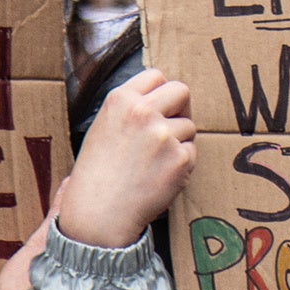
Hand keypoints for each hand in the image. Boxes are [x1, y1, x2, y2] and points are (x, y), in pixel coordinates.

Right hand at [56, 69, 195, 248]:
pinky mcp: (179, 159)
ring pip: (189, 126)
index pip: (156, 76)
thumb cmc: (99, 174)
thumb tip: (163, 97)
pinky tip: (159, 177)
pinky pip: (192, 153)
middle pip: (181, 91)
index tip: (161, 107)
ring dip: (179, 142)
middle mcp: (142, 112)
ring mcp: (163, 135)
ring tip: (154, 163)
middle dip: (180, 108)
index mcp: (120, 100)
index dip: (161, 92)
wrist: (98, 213)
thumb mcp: (104, 127)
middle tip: (170, 129)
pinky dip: (181, 165)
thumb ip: (131, 108)